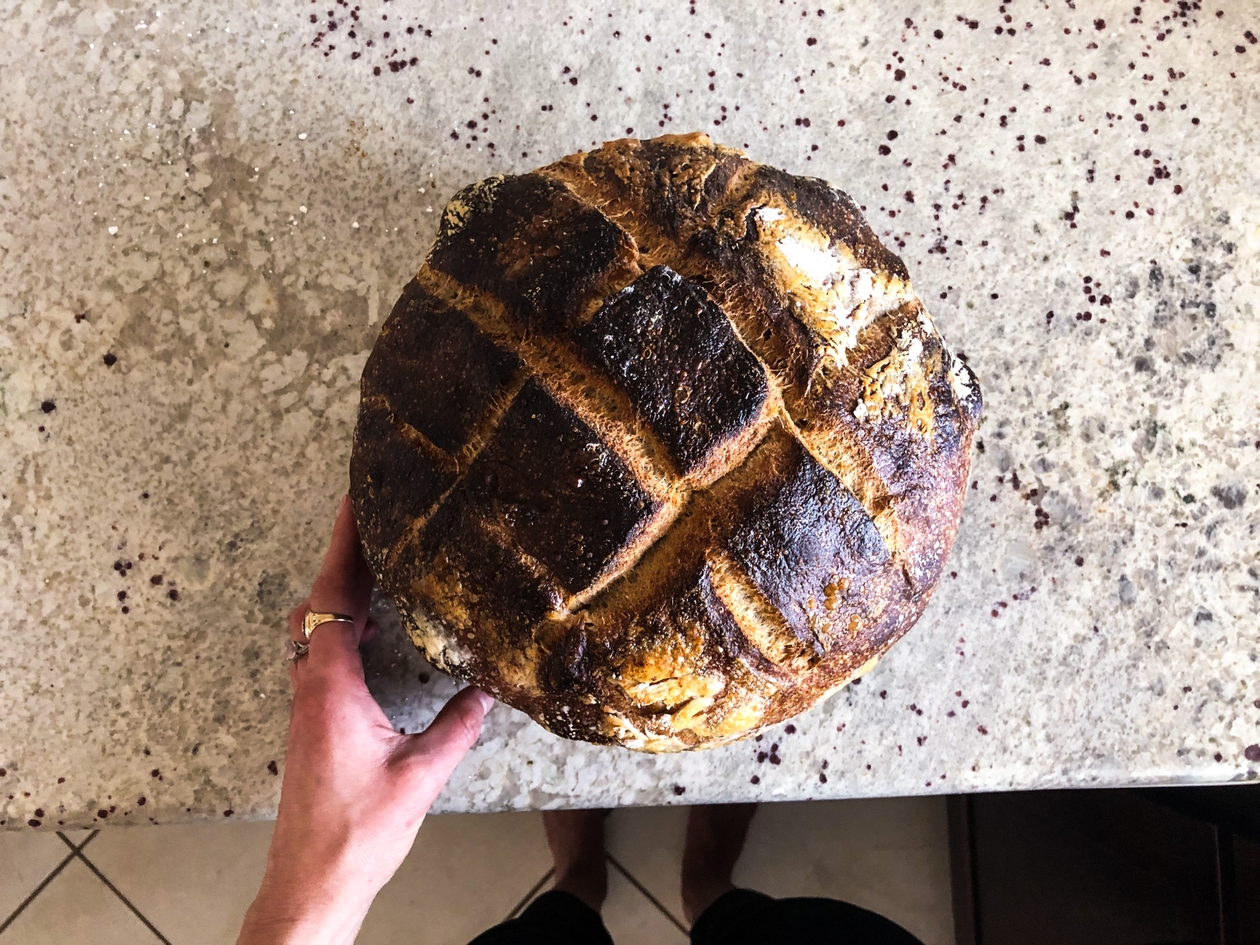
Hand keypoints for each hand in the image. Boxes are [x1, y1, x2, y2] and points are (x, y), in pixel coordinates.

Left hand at [237, 495, 493, 944]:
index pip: (333, 596)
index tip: (355, 500)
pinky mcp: (311, 722)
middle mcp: (310, 687)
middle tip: (376, 523)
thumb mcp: (420, 775)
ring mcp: (305, 705)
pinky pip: (319, 654)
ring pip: (312, 629)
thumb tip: (491, 687)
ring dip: (340, 593)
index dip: (345, 545)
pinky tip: (372, 634)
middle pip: (315, 602)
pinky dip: (342, 627)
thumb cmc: (357, 834)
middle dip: (343, 558)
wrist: (311, 883)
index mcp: (330, 687)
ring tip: (380, 567)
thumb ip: (458, 725)